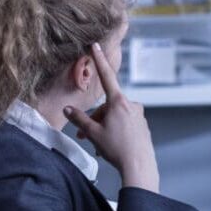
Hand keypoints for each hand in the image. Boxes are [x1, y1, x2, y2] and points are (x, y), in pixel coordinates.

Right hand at [63, 43, 159, 191]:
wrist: (139, 165)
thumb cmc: (116, 148)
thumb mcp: (93, 133)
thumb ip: (79, 119)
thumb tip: (67, 109)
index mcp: (119, 102)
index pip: (106, 76)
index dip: (99, 60)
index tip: (97, 45)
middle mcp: (131, 104)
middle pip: (106, 106)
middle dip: (94, 119)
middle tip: (85, 136)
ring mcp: (138, 114)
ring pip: (114, 116)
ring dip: (103, 127)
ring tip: (99, 145)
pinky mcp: (142, 124)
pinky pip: (124, 124)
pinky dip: (114, 131)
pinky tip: (111, 146)